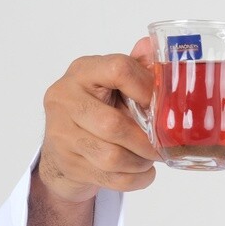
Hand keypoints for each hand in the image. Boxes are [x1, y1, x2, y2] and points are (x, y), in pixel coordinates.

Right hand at [37, 37, 160, 202]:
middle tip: (164, 145)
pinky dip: (135, 179)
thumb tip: (154, 45)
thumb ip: (137, 67)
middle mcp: (65, 98)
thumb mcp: (115, 83)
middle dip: (146, 140)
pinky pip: (109, 178)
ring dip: (140, 162)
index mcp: (83, 71)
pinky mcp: (66, 163)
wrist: (63, 147)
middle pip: (113, 124)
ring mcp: (61, 133)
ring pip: (111, 156)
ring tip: (151, 158)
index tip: (161, 104)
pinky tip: (144, 173)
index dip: (146, 88)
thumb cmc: (97, 108)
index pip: (118, 70)